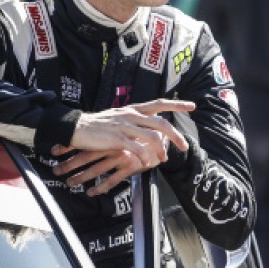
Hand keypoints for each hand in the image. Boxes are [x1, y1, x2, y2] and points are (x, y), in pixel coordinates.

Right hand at [51, 98, 194, 194]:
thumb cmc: (98, 125)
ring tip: (163, 159)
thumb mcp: (119, 117)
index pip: (159, 103)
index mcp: (134, 109)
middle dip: (176, 135)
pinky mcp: (118, 139)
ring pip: (152, 137)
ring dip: (161, 150)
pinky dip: (144, 158)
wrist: (77, 127)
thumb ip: (135, 120)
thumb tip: (149, 127)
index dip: (177, 104)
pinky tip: (145, 164)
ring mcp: (125, 126)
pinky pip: (137, 149)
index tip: (192, 106)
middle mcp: (132, 115)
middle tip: (184, 146)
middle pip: (161, 123)